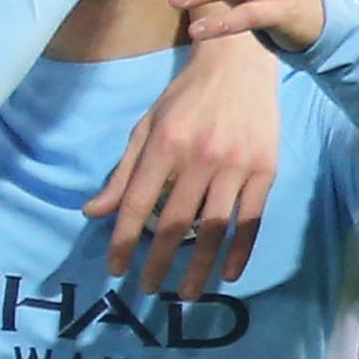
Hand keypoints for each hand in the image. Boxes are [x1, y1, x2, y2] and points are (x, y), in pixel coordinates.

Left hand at [83, 32, 279, 297]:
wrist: (239, 64)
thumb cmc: (184, 97)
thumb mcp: (146, 127)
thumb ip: (122, 173)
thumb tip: (93, 213)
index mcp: (165, 144)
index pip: (137, 204)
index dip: (123, 240)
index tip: (115, 268)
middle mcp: (200, 157)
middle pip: (175, 223)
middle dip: (158, 261)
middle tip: (147, 289)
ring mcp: (236, 165)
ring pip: (214, 228)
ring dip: (198, 266)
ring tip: (184, 293)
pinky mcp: (265, 170)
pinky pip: (252, 219)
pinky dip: (239, 250)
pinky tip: (227, 274)